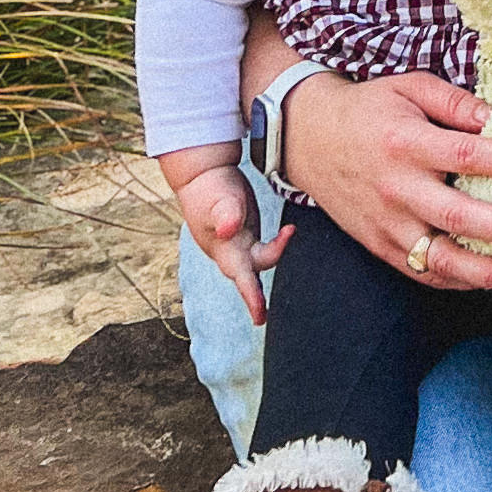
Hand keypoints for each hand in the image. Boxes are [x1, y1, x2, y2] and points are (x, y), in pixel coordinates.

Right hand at [168, 153, 289, 324]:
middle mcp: (230, 250)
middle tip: (264, 317)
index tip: (260, 317)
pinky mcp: (245, 232)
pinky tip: (287, 233)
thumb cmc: (210, 186)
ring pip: (258, 261)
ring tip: (289, 232)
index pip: (241, 277)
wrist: (201, 174)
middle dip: (256, 296)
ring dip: (273, 257)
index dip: (252, 298)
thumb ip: (226, 214)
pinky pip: (261, 248)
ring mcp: (237, 242)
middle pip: (250, 274)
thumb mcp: (219, 199)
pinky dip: (275, 245)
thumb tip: (228, 231)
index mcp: (223, 249)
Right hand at [277, 65, 491, 290]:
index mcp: (407, 143)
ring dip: (489, 272)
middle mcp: (397, 189)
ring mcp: (387, 224)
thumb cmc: (369, 109)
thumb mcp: (410, 87)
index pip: (466, 155)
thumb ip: (455, 101)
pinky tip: (491, 280)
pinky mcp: (380, 246)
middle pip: (459, 216)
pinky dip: (459, 282)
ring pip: (442, 259)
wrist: (309, 139)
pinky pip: (423, 273)